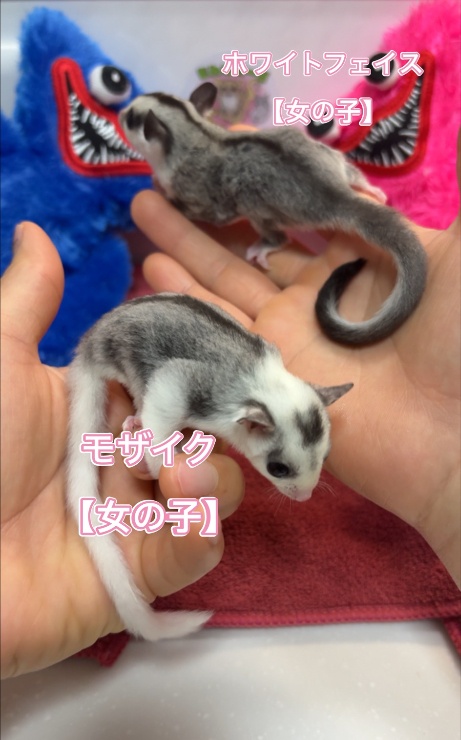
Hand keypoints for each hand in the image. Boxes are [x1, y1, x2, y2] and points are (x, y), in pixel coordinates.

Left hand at [0, 223, 243, 677]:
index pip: (175, 378)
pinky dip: (201, 529)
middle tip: (224, 415)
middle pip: (207, 433)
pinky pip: (196, 550)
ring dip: (209, 475)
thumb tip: (34, 228)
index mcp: (103, 406)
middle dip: (222, 423)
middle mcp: (128, 457)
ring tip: (176, 472)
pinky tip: (182, 510)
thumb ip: (27, 301)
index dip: (204, 365)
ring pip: (213, 488)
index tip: (228, 350)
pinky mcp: (143, 572)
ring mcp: (138, 516)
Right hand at [130, 138, 459, 588]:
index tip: (224, 150)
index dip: (260, 188)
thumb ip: (391, 219)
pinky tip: (152, 270)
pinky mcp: (266, 380)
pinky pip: (216, 336)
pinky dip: (183, 303)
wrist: (459, 439)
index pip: (298, 219)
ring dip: (184, 250)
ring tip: (144, 209)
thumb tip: (350, 185)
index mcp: (360, 266)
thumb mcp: (445, 256)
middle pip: (252, 250)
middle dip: (210, 214)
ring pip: (224, 288)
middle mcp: (318, 302)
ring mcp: (289, 342)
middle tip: (166, 178)